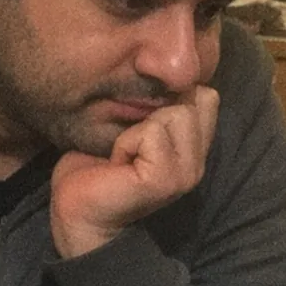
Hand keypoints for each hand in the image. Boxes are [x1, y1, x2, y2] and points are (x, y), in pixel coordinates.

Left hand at [50, 85, 219, 256]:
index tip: (141, 130)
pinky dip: (125, 143)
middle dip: (151, 113)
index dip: (168, 99)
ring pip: (174, 113)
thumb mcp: (135, 128)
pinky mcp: (165, 179)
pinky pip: (151, 133)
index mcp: (194, 149)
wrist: (79, 212)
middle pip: (193, 99)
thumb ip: (159, 108)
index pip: (206, 96)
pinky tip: (117, 165)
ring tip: (123, 155)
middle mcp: (197, 162)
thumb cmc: (98, 169)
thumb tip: (169, 72)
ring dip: (137, 129)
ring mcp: (185, 173)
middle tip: (129, 146)